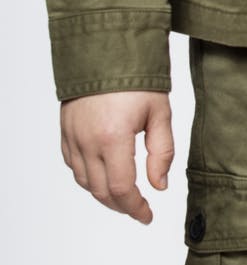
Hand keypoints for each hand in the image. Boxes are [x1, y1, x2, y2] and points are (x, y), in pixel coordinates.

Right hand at [59, 90, 174, 224]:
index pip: (123, 189)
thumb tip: (159, 186)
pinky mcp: (65, 130)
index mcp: (113, 138)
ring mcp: (73, 136)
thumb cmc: (137, 77)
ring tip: (124, 197)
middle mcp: (87, 141)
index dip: (136, 208)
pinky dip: (87, 177)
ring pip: (84, 181)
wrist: (106, 48)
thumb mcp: (160, 113)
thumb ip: (162, 153)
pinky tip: (103, 176)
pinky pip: (72, 164)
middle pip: (101, 191)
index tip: (148, 216)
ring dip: (103, 194)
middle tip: (139, 210)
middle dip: (121, 206)